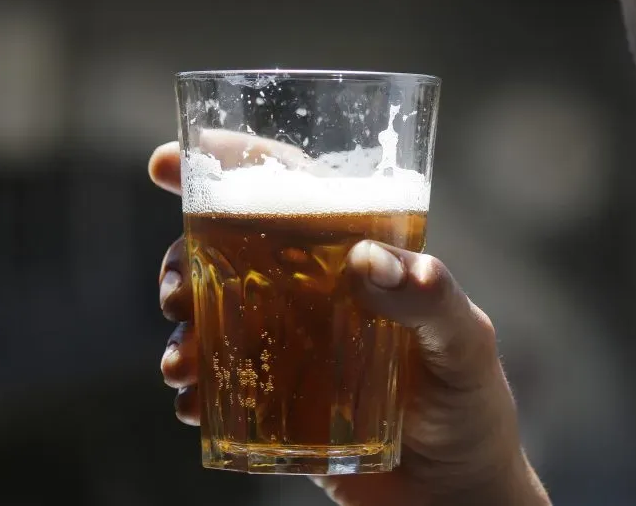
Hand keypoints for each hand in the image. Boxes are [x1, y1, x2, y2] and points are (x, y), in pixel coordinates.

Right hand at [150, 138, 550, 505]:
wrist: (455, 495)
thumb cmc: (472, 405)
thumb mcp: (466, 344)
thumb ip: (432, 300)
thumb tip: (369, 260)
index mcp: (356, 255)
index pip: (289, 191)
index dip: (227, 166)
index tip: (163, 163)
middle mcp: (315, 291)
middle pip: (228, 250)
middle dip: (180, 259)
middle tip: (174, 291)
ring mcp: (290, 345)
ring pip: (212, 315)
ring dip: (179, 330)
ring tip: (179, 363)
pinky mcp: (276, 400)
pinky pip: (219, 382)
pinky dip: (195, 388)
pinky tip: (193, 403)